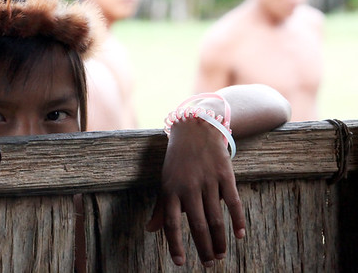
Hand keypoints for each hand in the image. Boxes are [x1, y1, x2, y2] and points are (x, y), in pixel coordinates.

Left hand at [147, 119, 244, 267]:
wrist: (196, 129)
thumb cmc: (177, 161)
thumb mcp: (165, 182)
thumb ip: (160, 208)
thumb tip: (150, 230)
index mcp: (170, 190)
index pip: (171, 223)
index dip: (175, 244)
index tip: (180, 263)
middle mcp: (188, 187)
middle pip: (197, 224)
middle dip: (203, 247)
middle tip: (209, 264)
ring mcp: (207, 181)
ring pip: (216, 218)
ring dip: (220, 240)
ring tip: (221, 254)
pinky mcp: (225, 175)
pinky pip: (233, 202)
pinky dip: (237, 220)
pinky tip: (239, 235)